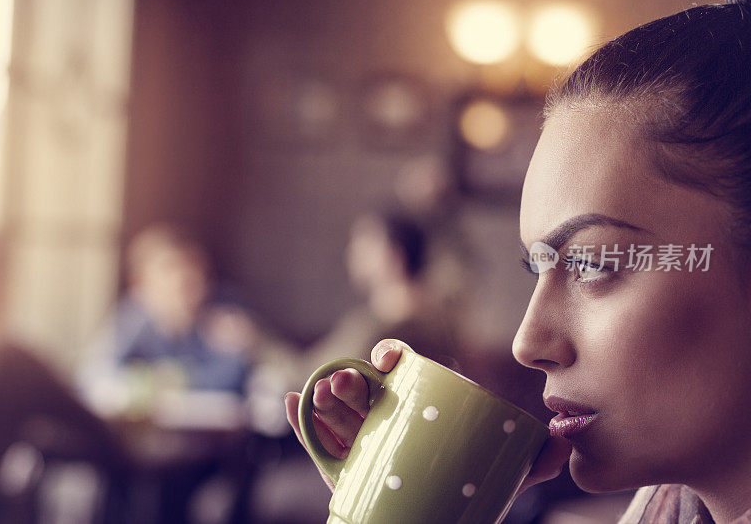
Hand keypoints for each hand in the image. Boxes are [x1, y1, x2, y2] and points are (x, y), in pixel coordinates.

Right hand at [284, 338, 572, 494]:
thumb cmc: (460, 499)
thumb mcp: (499, 479)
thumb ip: (534, 461)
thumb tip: (565, 440)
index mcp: (416, 408)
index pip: (399, 370)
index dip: (390, 356)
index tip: (388, 357)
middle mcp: (384, 418)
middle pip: (363, 391)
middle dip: (351, 380)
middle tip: (347, 382)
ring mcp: (360, 442)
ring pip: (337, 414)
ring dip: (324, 397)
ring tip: (321, 393)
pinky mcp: (340, 468)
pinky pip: (315, 443)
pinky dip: (299, 421)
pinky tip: (291, 403)